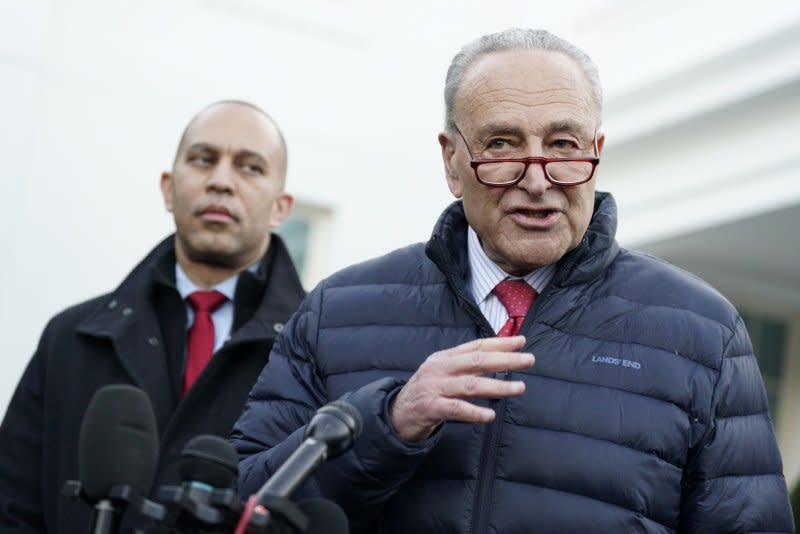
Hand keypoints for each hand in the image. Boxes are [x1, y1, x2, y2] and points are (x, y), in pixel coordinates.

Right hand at [389, 336, 533, 441]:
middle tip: (529, 360)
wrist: (397, 413)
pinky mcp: (431, 407)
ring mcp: (435, 387)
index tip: (522, 341)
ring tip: (519, 388)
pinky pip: (456, 409)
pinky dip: (474, 412)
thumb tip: (500, 360)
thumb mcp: (443, 372)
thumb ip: (466, 366)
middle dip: (506, 359)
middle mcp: (440, 368)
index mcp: (445, 357)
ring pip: (471, 384)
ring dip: (498, 386)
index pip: (476, 346)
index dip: (500, 343)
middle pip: (477, 361)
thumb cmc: (427, 392)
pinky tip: (490, 416)